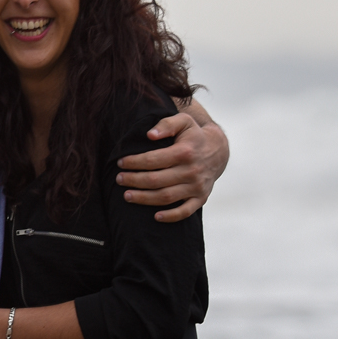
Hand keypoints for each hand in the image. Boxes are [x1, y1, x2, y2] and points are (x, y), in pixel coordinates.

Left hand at [115, 110, 229, 222]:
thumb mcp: (183, 121)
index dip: (134, 162)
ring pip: (166, 197)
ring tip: (127, 196)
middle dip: (134, 180)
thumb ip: (166, 124)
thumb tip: (150, 135)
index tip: (120, 163)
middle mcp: (192, 171)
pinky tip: (155, 217)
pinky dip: (171, 216)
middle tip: (119, 179)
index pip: (153, 160)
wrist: (218, 151)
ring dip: (144, 198)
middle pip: (156, 180)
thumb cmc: (193, 135)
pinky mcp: (201, 198)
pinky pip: (186, 211)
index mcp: (185, 152)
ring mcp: (197, 187)